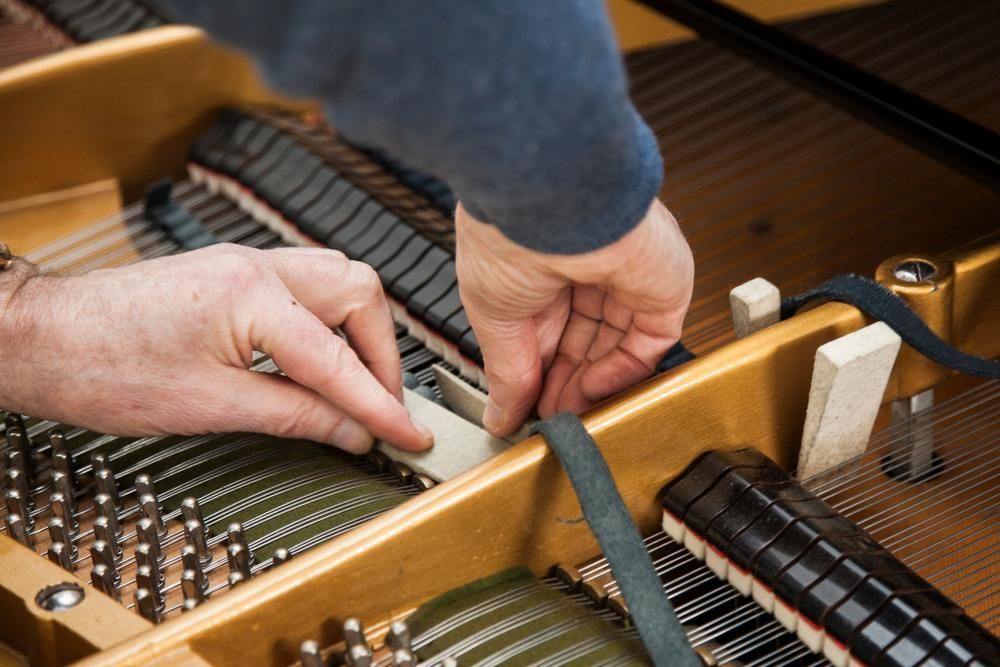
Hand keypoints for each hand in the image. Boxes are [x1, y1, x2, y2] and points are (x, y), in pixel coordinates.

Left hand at [0, 244, 432, 453]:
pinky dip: (326, 326)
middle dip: (382, 353)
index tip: (410, 435)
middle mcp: (256, 265)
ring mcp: (244, 263)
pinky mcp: (232, 274)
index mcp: (253, 295)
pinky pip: (304, 288)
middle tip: (382, 407)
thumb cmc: (103, 367)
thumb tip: (352, 431)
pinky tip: (317, 363)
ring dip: (358, 333)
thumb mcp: (211, 407)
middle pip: (359, 291)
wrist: (40, 339)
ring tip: (357, 385)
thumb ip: (297, 416)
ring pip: (337, 281)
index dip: (381, 405)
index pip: (340, 358)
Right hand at [456, 199, 692, 435]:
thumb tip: (499, 416)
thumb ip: (506, 372)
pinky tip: (590, 388)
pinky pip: (650, 340)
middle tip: (550, 418)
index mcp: (542, 262)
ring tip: (568, 413)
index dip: (540, 374)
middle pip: (586, 340)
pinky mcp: (663, 284)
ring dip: (593, 385)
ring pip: (620, 343)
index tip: (528, 409)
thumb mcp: (494, 316)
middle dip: (566, 384)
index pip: (548, 330)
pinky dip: (622, 371)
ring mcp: (628, 274)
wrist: (548, 200)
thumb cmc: (507, 234)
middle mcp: (587, 265)